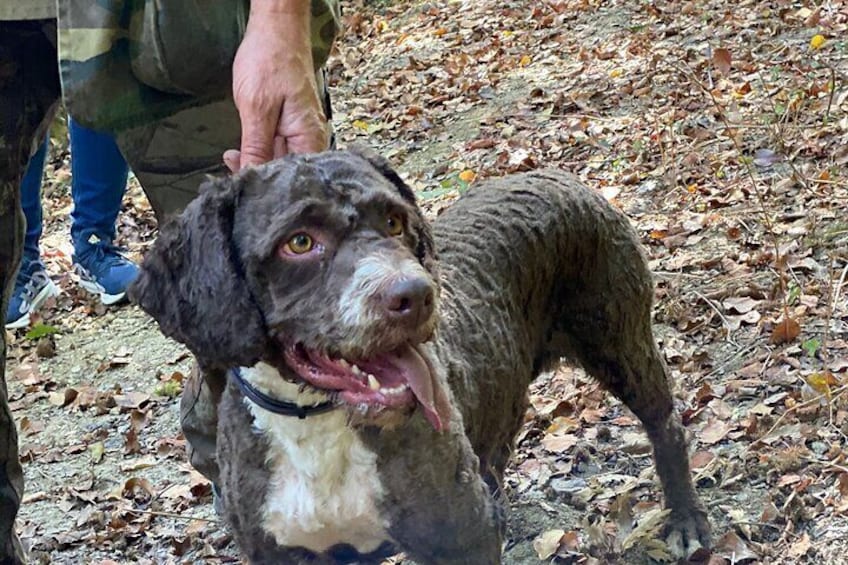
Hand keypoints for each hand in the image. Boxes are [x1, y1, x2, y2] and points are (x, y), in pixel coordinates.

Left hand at [225, 1, 327, 171]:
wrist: (277, 29)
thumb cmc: (270, 61)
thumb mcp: (257, 108)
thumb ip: (256, 148)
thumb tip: (252, 179)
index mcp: (310, 139)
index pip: (291, 178)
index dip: (268, 188)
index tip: (242, 190)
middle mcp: (311, 140)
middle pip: (287, 173)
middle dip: (259, 177)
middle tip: (230, 174)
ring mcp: (301, 133)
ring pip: (279, 162)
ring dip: (256, 164)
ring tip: (231, 162)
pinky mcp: (290, 127)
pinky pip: (276, 149)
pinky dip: (258, 152)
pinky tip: (239, 153)